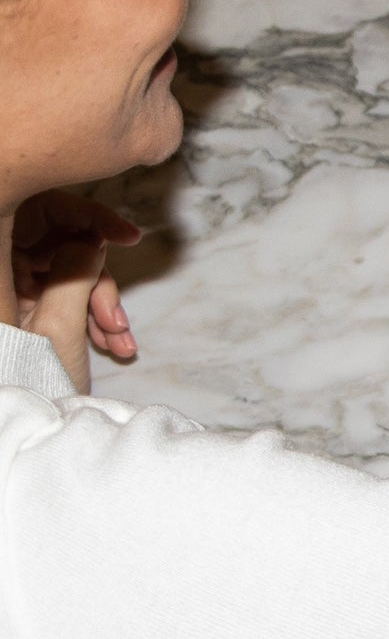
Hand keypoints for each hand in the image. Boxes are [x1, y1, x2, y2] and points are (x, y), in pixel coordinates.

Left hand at [13, 192, 139, 394]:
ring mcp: (14, 290)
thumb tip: (92, 242)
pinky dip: (93, 315)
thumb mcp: (58, 329)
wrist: (24, 424)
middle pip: (61, 246)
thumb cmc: (28, 383)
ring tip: (118, 342)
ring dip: (102, 304)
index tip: (126, 236)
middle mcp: (2, 272)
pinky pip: (69, 294)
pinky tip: (112, 344)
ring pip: (71, 273)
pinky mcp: (30, 308)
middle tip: (114, 319)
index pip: (41, 214)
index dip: (86, 216)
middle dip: (99, 281)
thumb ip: (75, 276)